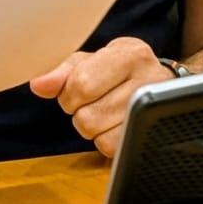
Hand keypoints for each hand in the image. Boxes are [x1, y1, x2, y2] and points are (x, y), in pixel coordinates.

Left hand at [29, 37, 174, 158]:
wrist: (162, 86)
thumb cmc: (121, 71)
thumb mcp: (93, 61)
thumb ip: (62, 71)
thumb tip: (39, 84)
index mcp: (130, 54)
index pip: (81, 84)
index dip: (69, 93)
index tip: (78, 89)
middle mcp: (148, 79)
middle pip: (87, 114)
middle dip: (81, 112)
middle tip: (95, 101)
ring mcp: (153, 110)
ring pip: (98, 134)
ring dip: (94, 128)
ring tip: (107, 112)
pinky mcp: (150, 135)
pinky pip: (111, 149)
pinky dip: (106, 142)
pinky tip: (116, 126)